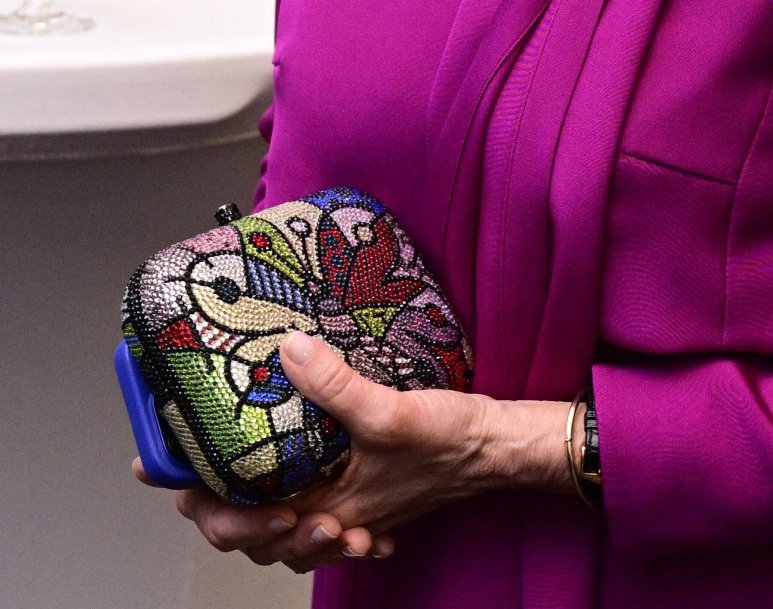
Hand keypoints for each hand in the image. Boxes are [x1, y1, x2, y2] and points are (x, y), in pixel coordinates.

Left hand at [156, 330, 571, 573]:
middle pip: (258, 536)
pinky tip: (301, 496)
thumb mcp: (390, 409)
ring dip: (259, 521)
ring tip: (240, 490)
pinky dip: (303, 518)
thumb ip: (334, 384)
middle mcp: (336, 516)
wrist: (502, 449)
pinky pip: (322, 520)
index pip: (245, 518)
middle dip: (221, 514)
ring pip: (286, 533)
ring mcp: (354, 509)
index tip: (159, 471)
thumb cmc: (453, 441)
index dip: (196, 496)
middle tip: (192, 478)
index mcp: (329, 505)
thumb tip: (284, 349)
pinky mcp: (370, 493)